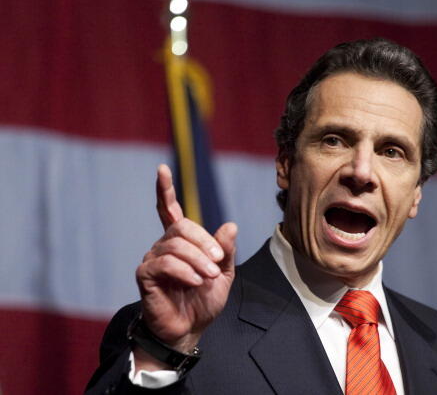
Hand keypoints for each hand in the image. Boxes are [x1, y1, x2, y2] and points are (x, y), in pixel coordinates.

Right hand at [135, 164, 236, 364]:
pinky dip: (184, 270)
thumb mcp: (223, 273)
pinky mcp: (145, 275)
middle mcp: (163, 246)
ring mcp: (152, 259)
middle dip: (204, 242)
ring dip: (197, 260)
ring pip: (175, 244)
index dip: (164, 190)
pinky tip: (194, 282)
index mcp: (181, 242)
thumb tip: (230, 224)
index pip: (169, 210)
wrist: (190, 329)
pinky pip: (165, 262)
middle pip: (181, 226)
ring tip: (209, 276)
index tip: (161, 169)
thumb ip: (225, 250)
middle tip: (217, 263)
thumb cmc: (204, 301)